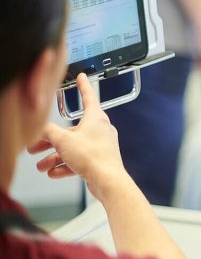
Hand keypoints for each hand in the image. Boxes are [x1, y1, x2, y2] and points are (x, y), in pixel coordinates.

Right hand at [27, 74, 132, 202]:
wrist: (108, 180)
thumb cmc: (93, 157)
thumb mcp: (63, 140)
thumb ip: (49, 132)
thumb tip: (41, 128)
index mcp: (95, 118)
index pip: (88, 97)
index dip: (83, 86)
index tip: (82, 77)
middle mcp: (99, 130)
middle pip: (70, 131)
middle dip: (51, 140)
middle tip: (35, 147)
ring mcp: (100, 146)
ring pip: (72, 148)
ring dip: (55, 157)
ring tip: (42, 166)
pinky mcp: (98, 160)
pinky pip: (78, 160)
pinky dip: (65, 166)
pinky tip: (54, 173)